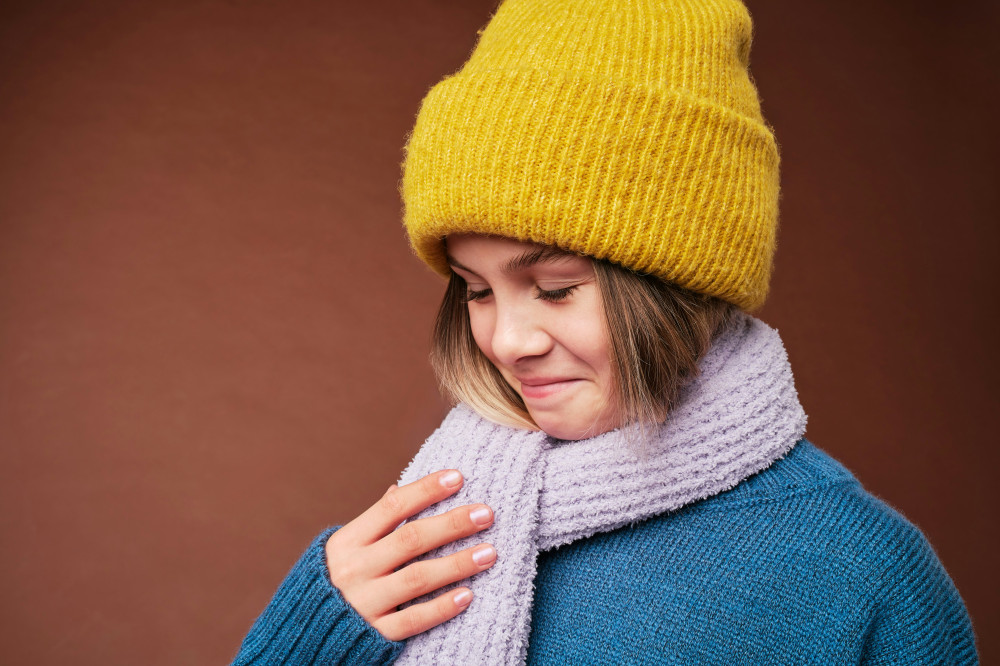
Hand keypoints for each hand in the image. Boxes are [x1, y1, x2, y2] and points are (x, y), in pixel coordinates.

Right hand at [324, 470, 495, 640]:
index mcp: (346, 542)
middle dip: (452, 524)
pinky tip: (468, 595)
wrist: (304, 637)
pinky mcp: (374, 635)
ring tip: (489, 552)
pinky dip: (440, 608)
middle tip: (487, 513)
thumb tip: (398, 487)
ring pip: (417, 579)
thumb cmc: (334, 582)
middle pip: (410, 540)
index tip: (458, 477)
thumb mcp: (345, 548)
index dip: (425, 490)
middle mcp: (353, 569)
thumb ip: (374, 523)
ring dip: (457, 564)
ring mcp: (363, 603)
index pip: (391, 507)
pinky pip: (412, 620)